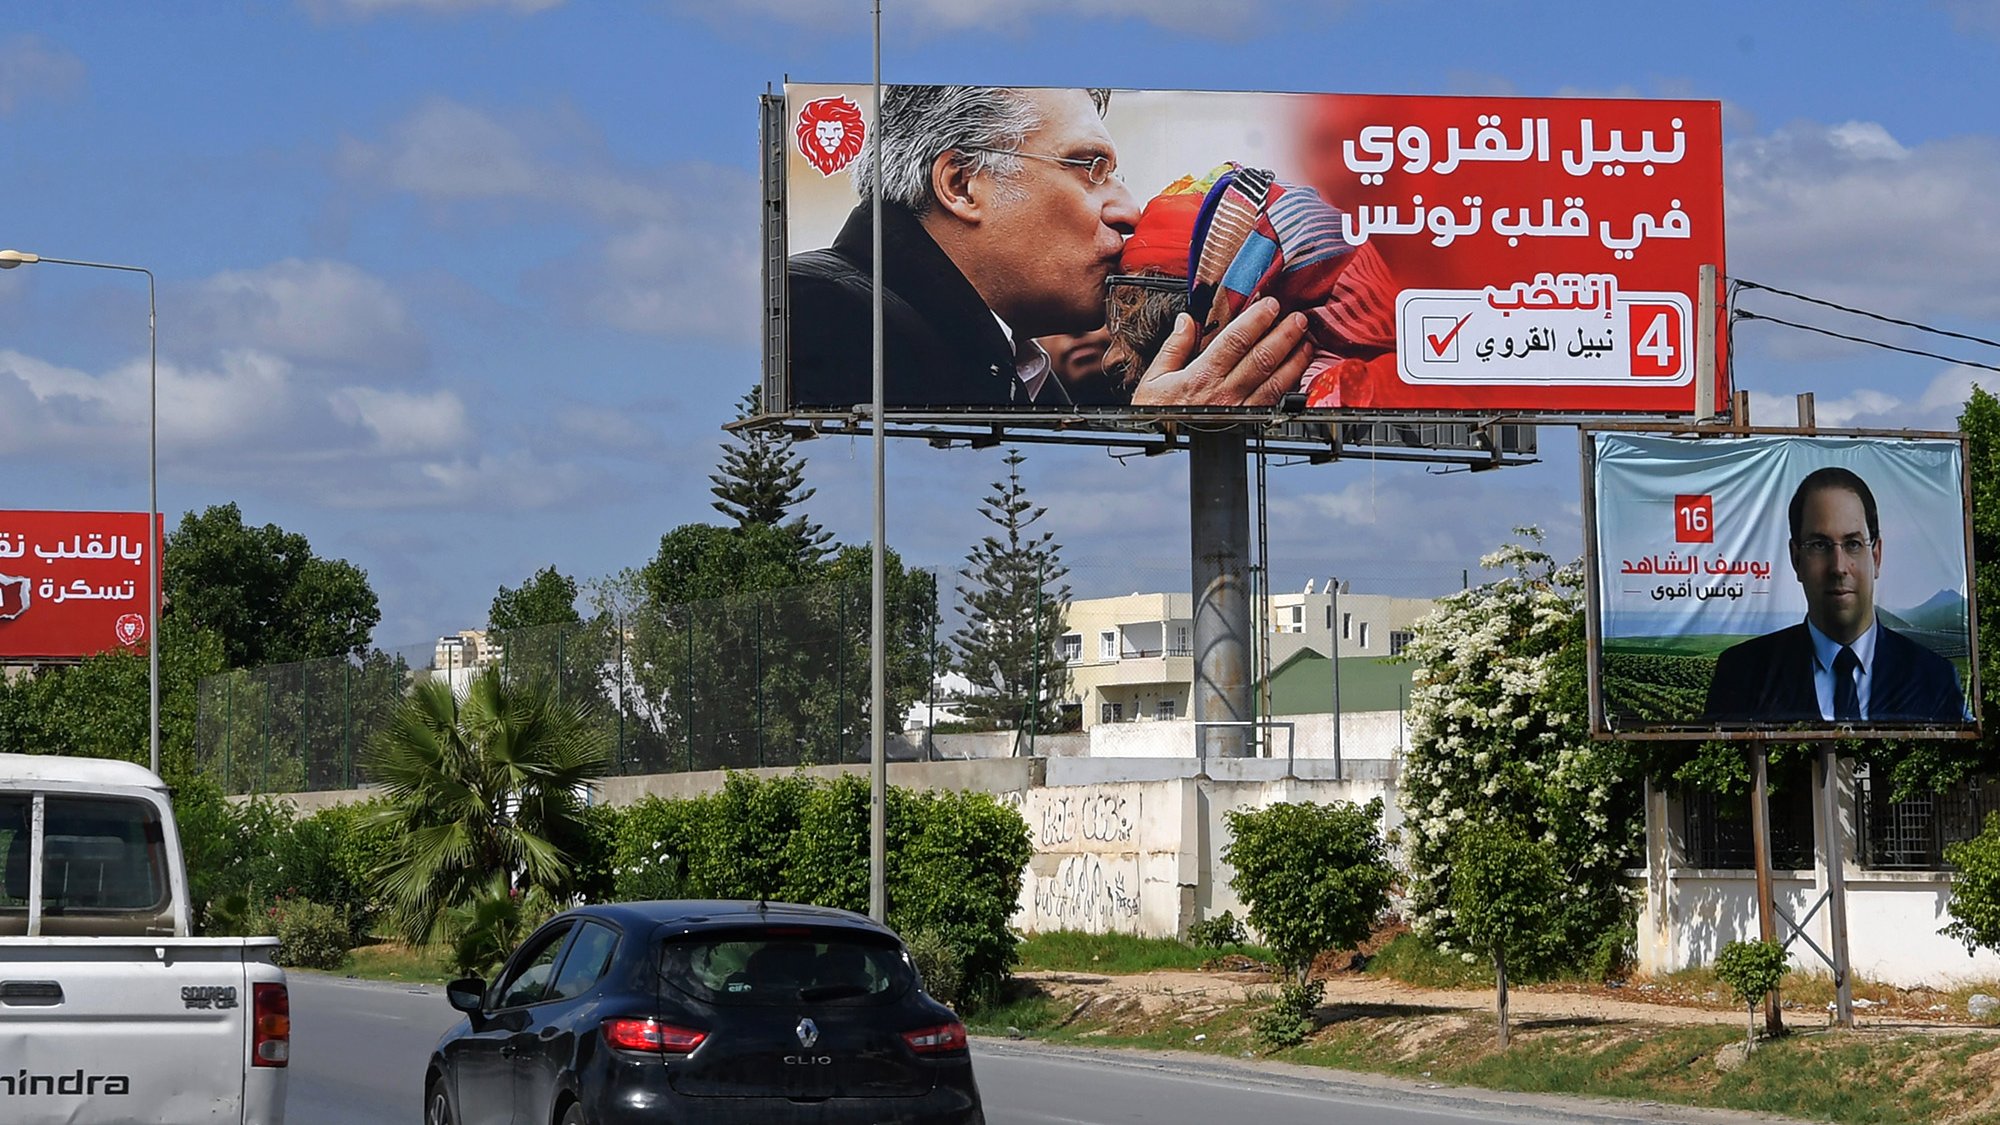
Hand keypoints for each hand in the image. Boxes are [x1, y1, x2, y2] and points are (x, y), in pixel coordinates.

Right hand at [1129, 297, 1312, 406]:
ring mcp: (1239, 409)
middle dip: (1283, 335)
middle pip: (1262, 358)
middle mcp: (1224, 393)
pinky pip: (1275, 402)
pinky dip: (1290, 386)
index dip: (1256, 320)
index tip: (1269, 304)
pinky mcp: (1248, 422)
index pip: (1235, 341)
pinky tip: (1299, 372)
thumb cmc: (1158, 413)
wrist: (1162, 443)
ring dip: (1294, 359)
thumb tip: (1186, 320)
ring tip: (1306, 341)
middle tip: (1297, 318)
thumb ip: (1173, 347)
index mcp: (1201, 376)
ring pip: (1275, 381)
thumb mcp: (1154, 378)